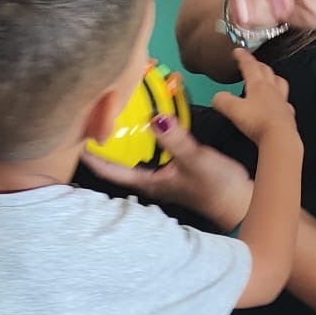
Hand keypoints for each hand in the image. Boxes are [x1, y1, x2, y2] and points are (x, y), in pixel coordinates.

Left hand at [83, 117, 252, 231]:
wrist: (242, 201)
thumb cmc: (217, 186)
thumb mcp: (195, 159)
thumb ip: (174, 139)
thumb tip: (153, 119)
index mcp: (147, 182)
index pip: (110, 170)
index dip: (92, 156)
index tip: (74, 136)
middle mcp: (149, 179)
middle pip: (118, 161)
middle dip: (104, 142)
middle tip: (90, 117)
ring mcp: (161, 173)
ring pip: (133, 153)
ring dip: (123, 137)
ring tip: (111, 113)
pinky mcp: (173, 166)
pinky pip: (151, 148)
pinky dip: (144, 134)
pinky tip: (145, 118)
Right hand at [209, 51, 299, 150]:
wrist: (279, 137)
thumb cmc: (257, 121)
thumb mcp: (233, 110)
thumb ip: (223, 101)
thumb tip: (217, 98)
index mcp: (258, 85)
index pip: (250, 66)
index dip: (243, 57)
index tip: (238, 51)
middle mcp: (272, 90)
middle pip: (266, 71)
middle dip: (258, 64)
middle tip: (252, 63)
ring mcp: (282, 101)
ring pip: (279, 83)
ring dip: (273, 77)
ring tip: (269, 78)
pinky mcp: (288, 114)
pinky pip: (285, 102)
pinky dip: (281, 99)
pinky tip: (278, 104)